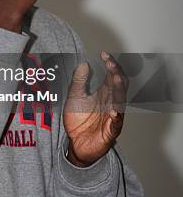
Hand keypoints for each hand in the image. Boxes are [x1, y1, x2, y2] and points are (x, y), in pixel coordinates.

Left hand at [63, 52, 128, 166]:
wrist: (75, 143)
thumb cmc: (79, 120)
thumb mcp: (75, 97)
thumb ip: (79, 80)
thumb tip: (84, 63)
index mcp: (105, 93)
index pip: (112, 75)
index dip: (110, 63)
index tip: (104, 53)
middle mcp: (111, 102)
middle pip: (120, 84)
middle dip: (117, 72)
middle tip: (110, 62)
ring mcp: (113, 115)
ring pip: (121, 100)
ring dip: (119, 90)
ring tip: (116, 78)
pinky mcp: (111, 130)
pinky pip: (117, 122)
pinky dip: (116, 115)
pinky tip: (114, 110)